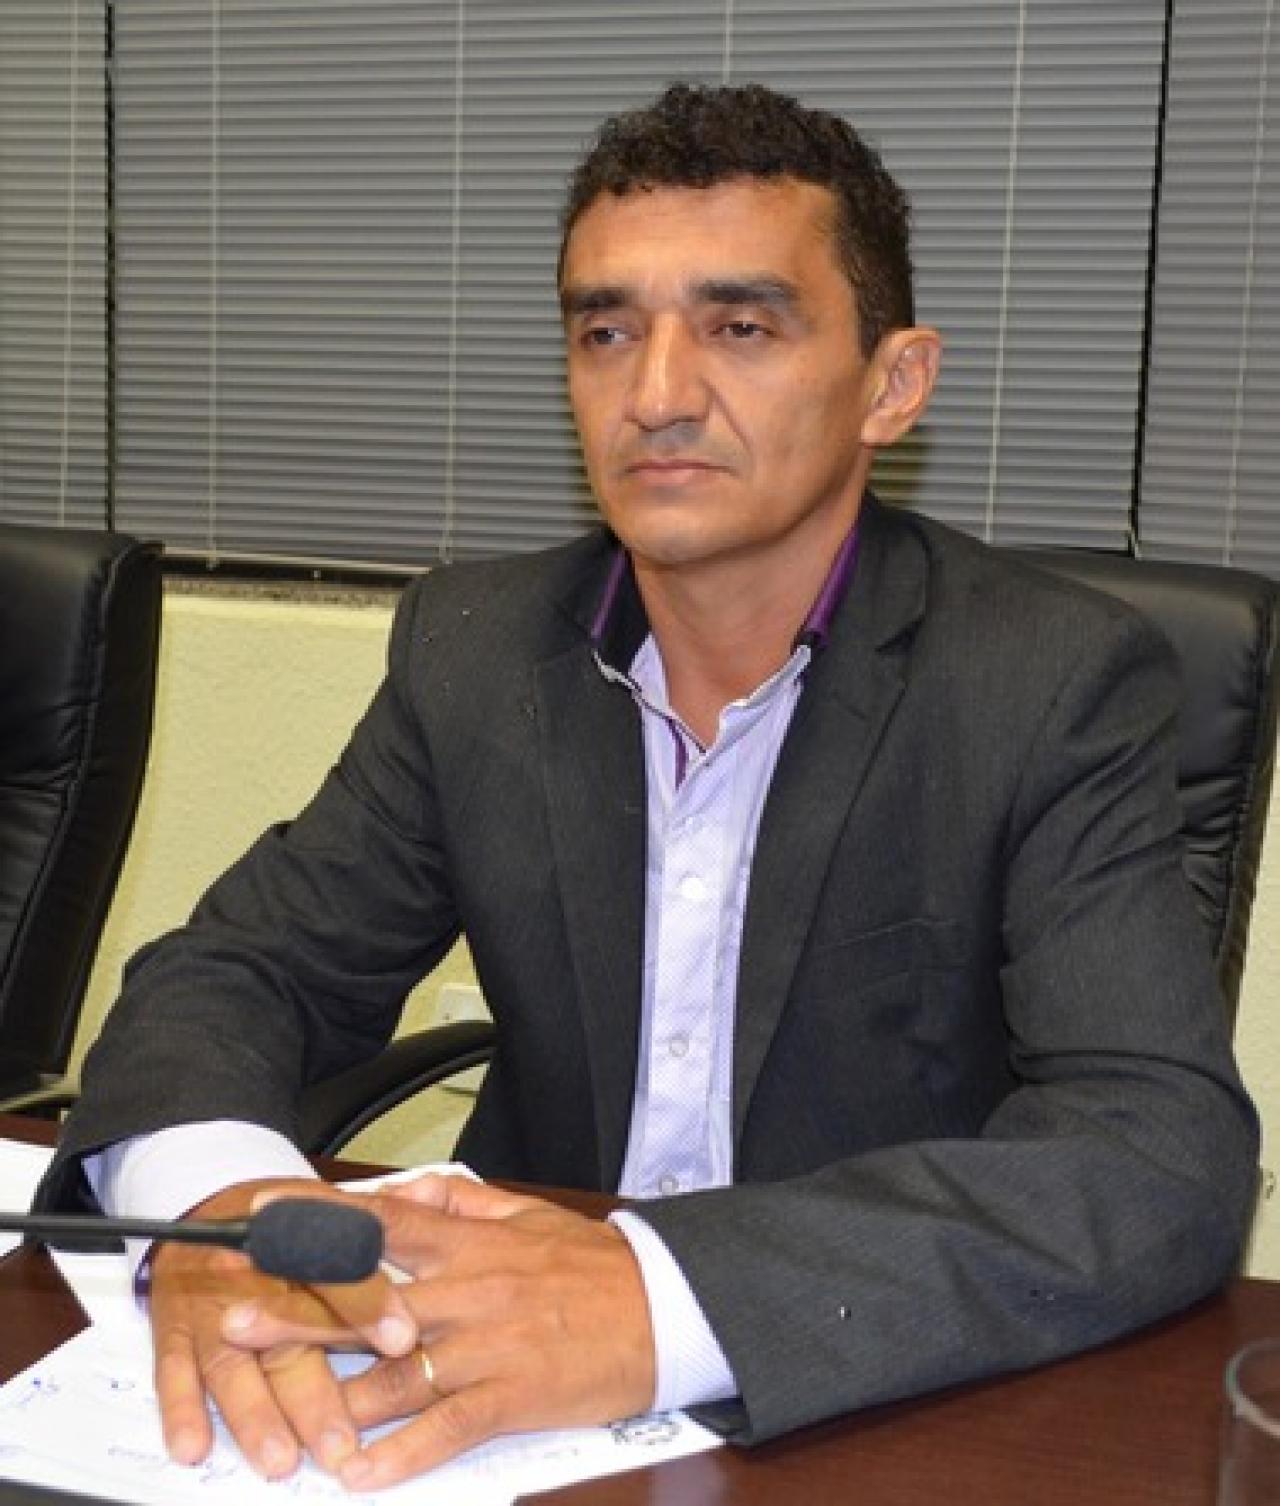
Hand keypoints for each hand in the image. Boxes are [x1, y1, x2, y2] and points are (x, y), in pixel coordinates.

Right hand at [149, 1177, 418, 1479]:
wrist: (207, 1205)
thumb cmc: (285, 1223)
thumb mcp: (330, 1210)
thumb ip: (382, 1223)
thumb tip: (429, 1207)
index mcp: (302, 1239)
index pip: (341, 1268)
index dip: (372, 1302)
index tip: (404, 1340)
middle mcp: (257, 1271)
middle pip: (289, 1332)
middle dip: (315, 1391)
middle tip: (342, 1443)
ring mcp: (212, 1302)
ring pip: (233, 1360)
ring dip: (255, 1413)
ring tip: (280, 1457)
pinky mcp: (171, 1327)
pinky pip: (172, 1369)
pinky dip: (181, 1408)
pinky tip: (193, 1443)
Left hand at [225, 1176, 656, 1490]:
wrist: (661, 1307)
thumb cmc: (591, 1265)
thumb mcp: (529, 1217)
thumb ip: (466, 1204)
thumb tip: (414, 1188)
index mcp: (470, 1243)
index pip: (380, 1224)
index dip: (316, 1219)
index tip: (259, 1213)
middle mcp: (467, 1291)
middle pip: (368, 1303)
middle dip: (297, 1315)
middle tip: (234, 1324)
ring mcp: (487, 1346)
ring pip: (396, 1374)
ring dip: (334, 1399)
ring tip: (276, 1421)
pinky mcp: (512, 1397)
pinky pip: (447, 1428)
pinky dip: (403, 1453)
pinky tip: (362, 1474)